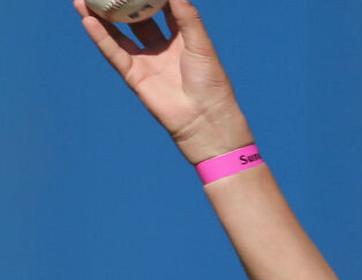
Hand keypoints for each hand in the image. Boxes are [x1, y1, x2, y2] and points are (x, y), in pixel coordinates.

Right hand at [72, 0, 252, 163]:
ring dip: (102, 16)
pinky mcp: (135, 77)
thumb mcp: (200, 44)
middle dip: (121, 1)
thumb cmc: (210, 83)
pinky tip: (87, 19)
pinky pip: (114, 53)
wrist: (205, 120)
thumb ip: (187, 16)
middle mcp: (161, 49)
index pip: (162, 9)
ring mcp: (147, 62)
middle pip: (136, 19)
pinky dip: (101, 37)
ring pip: (119, 34)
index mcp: (181, 39)